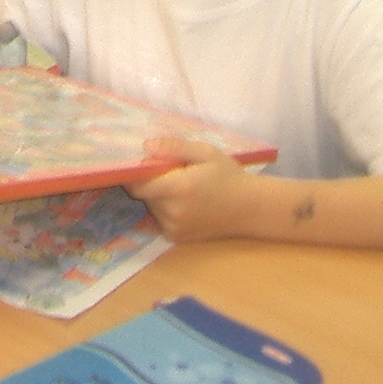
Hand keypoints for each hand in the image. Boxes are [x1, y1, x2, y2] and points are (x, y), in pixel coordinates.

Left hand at [125, 137, 247, 242]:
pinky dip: (165, 208)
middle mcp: (173, 212)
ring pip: (152, 206)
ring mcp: (175, 228)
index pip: (137, 185)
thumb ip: (174, 147)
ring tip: (180, 185)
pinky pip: (160, 218)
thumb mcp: (205, 153)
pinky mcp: (178, 237)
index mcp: (178, 189)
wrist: (250, 209)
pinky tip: (185, 201)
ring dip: (157, 195)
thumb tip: (146, 146)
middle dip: (149, 181)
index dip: (132, 173)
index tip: (135, 161)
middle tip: (168, 170)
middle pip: (144, 195)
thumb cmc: (228, 176)